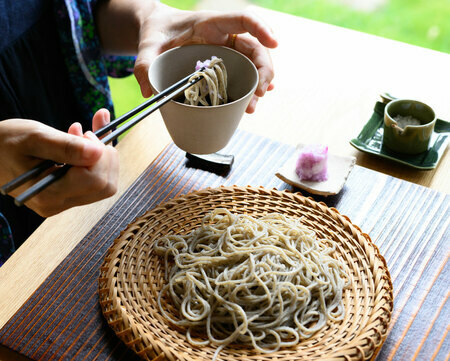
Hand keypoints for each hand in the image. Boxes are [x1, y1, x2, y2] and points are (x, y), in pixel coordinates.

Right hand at [0, 109, 118, 216]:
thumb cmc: (4, 142)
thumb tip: (99, 152)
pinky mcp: (67, 195)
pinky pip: (93, 180)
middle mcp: (58, 204)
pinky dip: (95, 158)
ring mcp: (64, 202)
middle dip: (105, 156)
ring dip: (101, 155)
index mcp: (49, 193)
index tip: (86, 133)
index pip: (96, 180)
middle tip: (87, 132)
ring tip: (81, 133)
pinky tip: (81, 138)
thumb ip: (67, 146)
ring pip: (104, 183)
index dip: (100, 156)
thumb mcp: (35, 137)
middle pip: (105, 186)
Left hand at [95, 1, 277, 112]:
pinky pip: (243, 73)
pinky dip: (252, 85)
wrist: (158, 32)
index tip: (274, 43)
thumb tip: (148, 92)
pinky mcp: (224, 64)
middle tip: (258, 94)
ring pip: (252, 64)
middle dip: (262, 70)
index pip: (243, 20)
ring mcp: (227, 51)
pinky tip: (256, 99)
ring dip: (258, 84)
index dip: (261, 28)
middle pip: (254, 48)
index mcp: (210, 24)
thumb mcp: (147, 46)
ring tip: (252, 107)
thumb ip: (145, 63)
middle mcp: (224, 36)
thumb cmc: (156, 33)